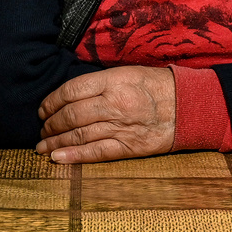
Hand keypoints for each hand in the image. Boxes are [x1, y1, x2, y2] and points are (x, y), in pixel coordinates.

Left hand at [36, 67, 175, 163]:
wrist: (189, 106)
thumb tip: (70, 95)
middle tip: (42, 128)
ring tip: (42, 146)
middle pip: (72, 115)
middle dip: (51, 124)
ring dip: (56, 142)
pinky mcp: (129, 146)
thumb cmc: (157, 86)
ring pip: (80, 135)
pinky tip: (57, 158)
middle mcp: (115, 104)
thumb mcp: (128, 73)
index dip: (51, 101)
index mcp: (114, 81)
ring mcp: (122, 127)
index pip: (71, 91)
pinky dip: (74, 156)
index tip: (43, 108)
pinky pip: (96, 152)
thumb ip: (100, 83)